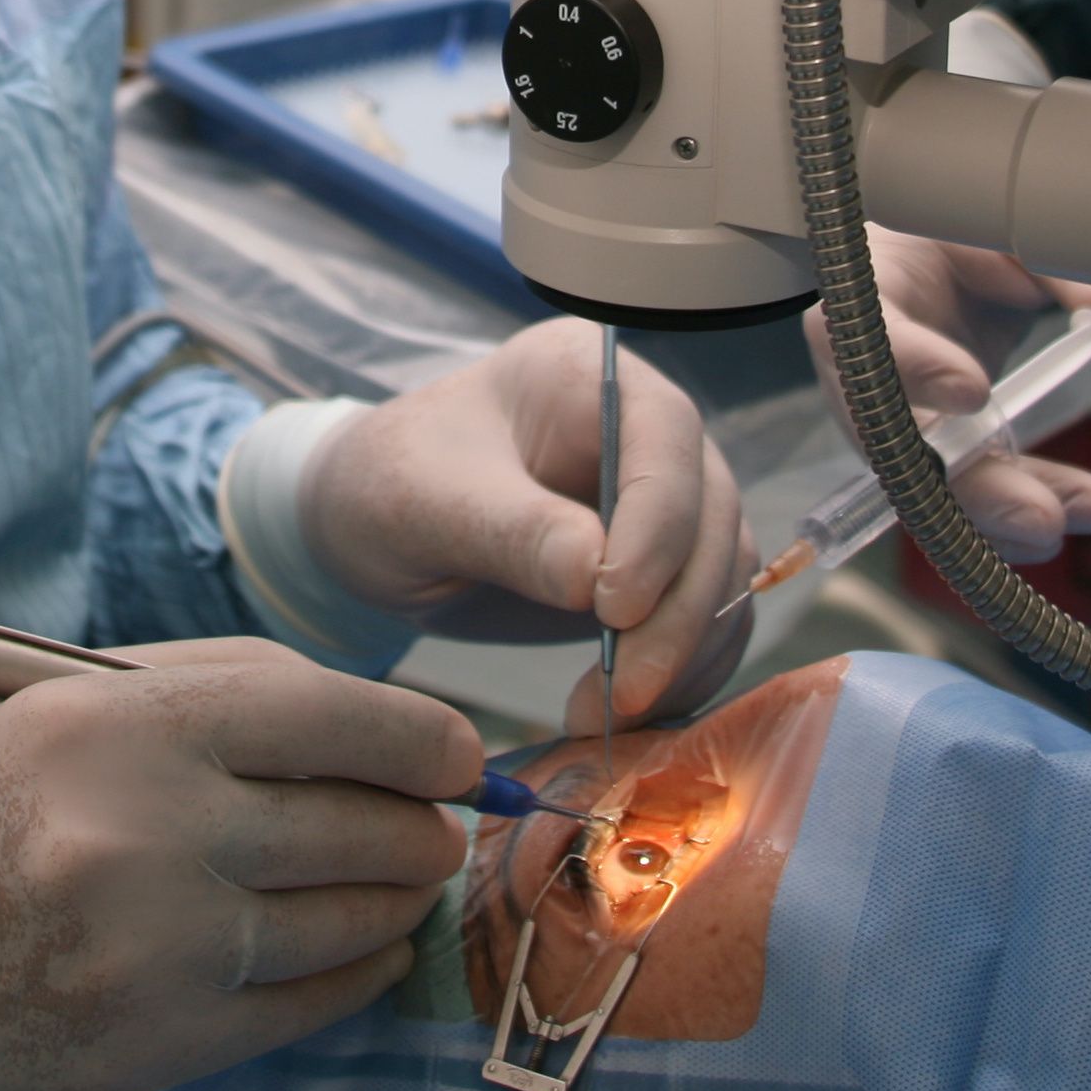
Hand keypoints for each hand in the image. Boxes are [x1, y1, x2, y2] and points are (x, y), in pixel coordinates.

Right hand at [0, 638, 479, 1090]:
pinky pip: (309, 1003)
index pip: (329, 713)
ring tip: (400, 884)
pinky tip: (362, 956)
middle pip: (358, 821)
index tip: (459, 752)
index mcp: (117, 724)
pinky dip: (355, 976)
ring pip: (347, 916)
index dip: (420, 735)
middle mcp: (150, 829)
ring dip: (394, 900)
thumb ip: (198, 694)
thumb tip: (355, 715)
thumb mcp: (47, 709)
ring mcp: (162, 943)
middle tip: (437, 826)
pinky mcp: (163, 1038)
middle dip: (421, 825)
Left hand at [300, 318, 753, 734]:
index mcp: (587, 375)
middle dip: (677, 615)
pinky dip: (682, 675)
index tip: (612, 609)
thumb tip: (595, 578)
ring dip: (683, 656)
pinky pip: (705, 622)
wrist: (371, 528)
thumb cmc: (387, 485)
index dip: (657, 527)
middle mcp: (645, 430)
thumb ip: (510, 532)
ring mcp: (662, 500)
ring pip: (719, 577)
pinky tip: (624, 716)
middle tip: (621, 694)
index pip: (665, 438)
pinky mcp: (662, 568)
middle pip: (708, 517)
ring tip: (606, 715)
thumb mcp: (424, 502)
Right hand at [807, 227, 1090, 561]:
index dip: (915, 367)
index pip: (865, 334)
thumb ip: (1078, 278)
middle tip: (1040, 516)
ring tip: (1064, 528)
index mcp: (866, 294)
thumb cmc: (957, 235)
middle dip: (971, 486)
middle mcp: (864, 373)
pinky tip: (1064, 521)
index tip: (975, 392)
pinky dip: (1006, 518)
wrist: (917, 259)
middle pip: (898, 444)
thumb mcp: (1010, 234)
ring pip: (930, 487)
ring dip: (998, 515)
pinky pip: (956, 498)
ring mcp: (889, 423)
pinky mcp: (922, 451)